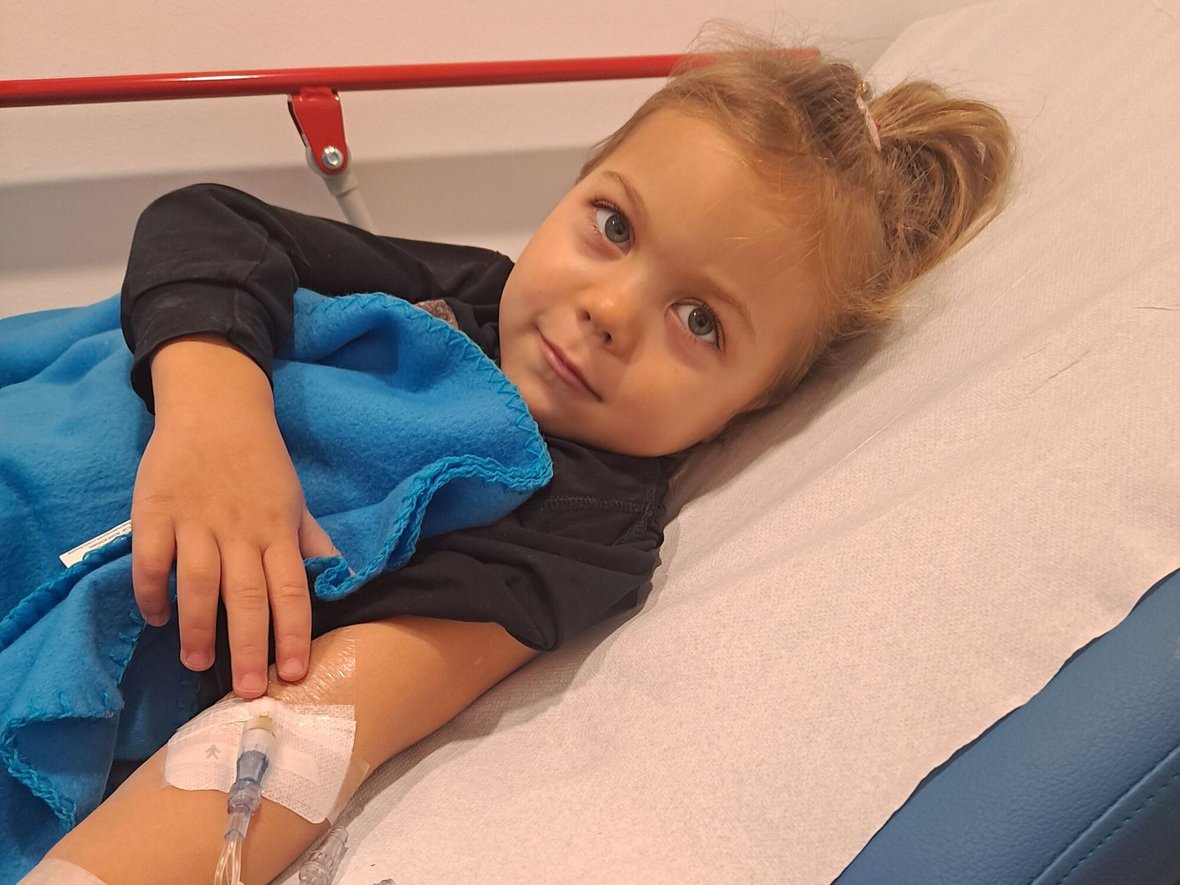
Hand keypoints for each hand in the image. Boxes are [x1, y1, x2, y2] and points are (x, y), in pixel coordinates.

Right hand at [131, 337, 337, 697]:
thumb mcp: (294, 501)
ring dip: (199, 626)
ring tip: (198, 664)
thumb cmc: (260, 463)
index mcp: (277, 530)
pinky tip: (156, 618)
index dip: (293, 632)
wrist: (216, 407)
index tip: (295, 673)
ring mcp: (196, 520)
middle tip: (249, 690)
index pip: (291, 589)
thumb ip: (311, 542)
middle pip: (247, 594)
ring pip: (199, 581)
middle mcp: (241, 530)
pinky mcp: (156, 510)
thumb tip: (343, 578)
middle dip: (250, 645)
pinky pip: (151, 558)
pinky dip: (152, 590)